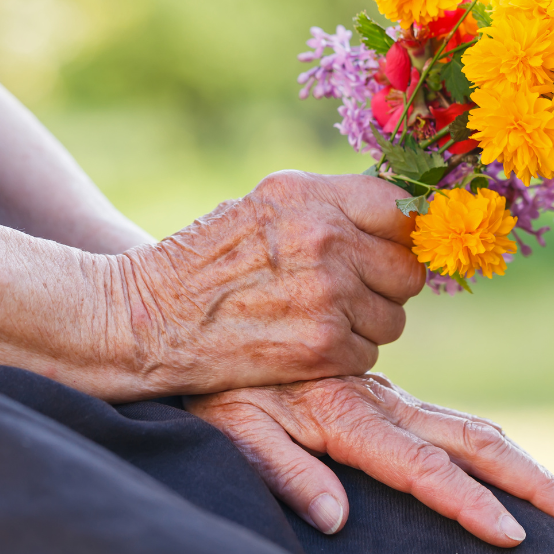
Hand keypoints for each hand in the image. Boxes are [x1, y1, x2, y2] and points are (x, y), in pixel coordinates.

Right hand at [110, 172, 425, 397]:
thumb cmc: (204, 263)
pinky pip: (369, 355)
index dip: (401, 234)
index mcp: (309, 194)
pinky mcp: (323, 346)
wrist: (147, 319)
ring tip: (315, 318)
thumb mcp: (262, 206)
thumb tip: (403, 218)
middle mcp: (324, 236)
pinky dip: (343, 358)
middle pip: (407, 269)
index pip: (399, 207)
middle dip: (385, 286)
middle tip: (346, 293)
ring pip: (393, 317)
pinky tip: (302, 346)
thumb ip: (330, 207)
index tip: (389, 249)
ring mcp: (327, 292)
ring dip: (365, 326)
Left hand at [185, 374, 553, 547]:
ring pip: (465, 427)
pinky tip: (508, 463)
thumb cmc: (214, 383)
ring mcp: (383, 394)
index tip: (513, 534)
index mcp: (344, 413)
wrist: (205, 318)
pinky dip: (488, 442)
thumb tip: (335, 519)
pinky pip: (445, 418)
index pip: (420, 466)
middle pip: (467, 441)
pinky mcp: (378, 392)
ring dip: (519, 461)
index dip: (468, 503)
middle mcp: (376, 400)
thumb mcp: (233, 425)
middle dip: (526, 479)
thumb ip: (281, 468)